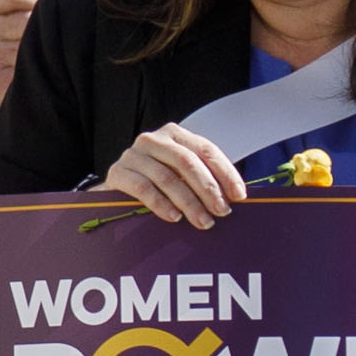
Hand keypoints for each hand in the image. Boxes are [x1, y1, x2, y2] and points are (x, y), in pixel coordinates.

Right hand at [99, 122, 245, 226]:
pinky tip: (174, 217)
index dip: (225, 173)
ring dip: (189, 202)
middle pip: (187, 162)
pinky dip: (161, 204)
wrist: (116, 193)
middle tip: (221, 211)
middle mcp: (153, 139)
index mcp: (174, 135)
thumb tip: (235, 198)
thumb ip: (203, 179)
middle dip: (208, 189)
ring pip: (167, 177)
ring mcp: (133, 154)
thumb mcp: (181, 176)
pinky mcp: (118, 172)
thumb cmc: (157, 185)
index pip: (206, 150)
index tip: (239, 195)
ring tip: (203, 221)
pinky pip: (143, 188)